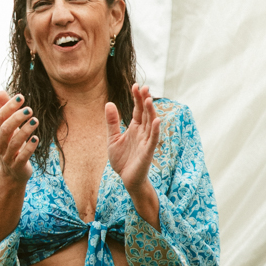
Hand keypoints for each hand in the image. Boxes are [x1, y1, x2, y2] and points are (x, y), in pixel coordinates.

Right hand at [0, 89, 37, 184]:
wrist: (12, 173)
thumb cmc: (12, 146)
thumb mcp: (8, 129)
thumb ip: (5, 111)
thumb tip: (0, 91)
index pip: (1, 117)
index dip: (9, 106)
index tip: (21, 96)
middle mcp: (1, 144)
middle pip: (6, 129)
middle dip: (17, 118)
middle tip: (30, 109)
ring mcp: (8, 156)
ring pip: (14, 142)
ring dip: (25, 131)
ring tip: (35, 121)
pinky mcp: (17, 166)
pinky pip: (22, 156)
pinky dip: (29, 147)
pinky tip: (36, 138)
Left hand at [107, 84, 160, 205]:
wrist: (127, 179)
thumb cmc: (122, 160)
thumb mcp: (112, 138)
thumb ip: (112, 122)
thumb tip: (109, 103)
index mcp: (135, 128)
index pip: (138, 110)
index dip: (137, 98)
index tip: (136, 85)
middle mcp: (143, 133)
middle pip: (146, 113)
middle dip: (145, 101)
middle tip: (144, 87)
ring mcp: (146, 141)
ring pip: (151, 123)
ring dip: (151, 112)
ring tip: (149, 99)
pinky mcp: (148, 152)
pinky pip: (153, 139)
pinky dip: (155, 130)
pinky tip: (156, 120)